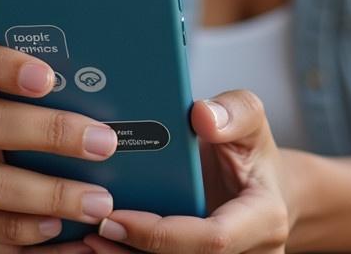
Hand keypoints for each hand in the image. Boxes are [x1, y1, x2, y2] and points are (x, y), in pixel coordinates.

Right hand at [0, 27, 118, 252]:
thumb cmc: (6, 112)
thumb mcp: (12, 88)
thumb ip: (46, 81)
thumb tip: (111, 89)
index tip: (46, 76)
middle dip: (49, 133)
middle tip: (103, 142)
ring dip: (51, 194)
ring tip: (98, 200)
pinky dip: (33, 233)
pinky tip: (67, 230)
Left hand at [85, 90, 294, 253]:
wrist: (263, 185)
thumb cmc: (252, 150)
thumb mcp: (250, 118)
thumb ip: (233, 111)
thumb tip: (203, 115)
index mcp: (264, 218)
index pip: (212, 239)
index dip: (161, 234)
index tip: (115, 217)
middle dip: (132, 253)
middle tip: (88, 231)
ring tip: (86, 242)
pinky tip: (98, 248)